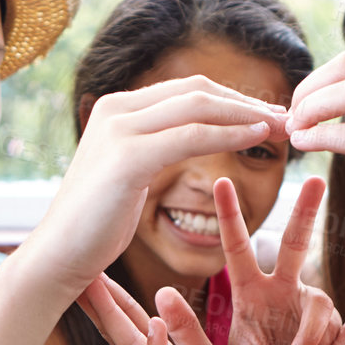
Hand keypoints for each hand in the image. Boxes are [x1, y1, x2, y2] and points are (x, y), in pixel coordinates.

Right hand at [24, 76, 287, 290]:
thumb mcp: (127, 173)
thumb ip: (152, 147)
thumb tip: (190, 137)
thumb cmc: (97, 224)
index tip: (267, 114)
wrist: (58, 255)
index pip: (187, 90)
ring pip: (199, 106)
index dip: (232, 99)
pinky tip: (257, 139)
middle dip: (246, 102)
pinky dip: (230, 134)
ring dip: (247, 114)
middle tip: (286, 117)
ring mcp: (120, 129)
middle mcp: (115, 109)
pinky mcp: (128, 157)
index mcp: (115, 108)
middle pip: (197, 90)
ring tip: (281, 127)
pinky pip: (193, 136)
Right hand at [77, 273, 256, 344]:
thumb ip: (185, 327)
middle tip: (70, 268)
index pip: (128, 319)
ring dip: (114, 317)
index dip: (108, 293)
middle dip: (97, 300)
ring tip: (94, 287)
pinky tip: (151, 326)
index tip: (88, 263)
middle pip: (120, 329)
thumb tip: (161, 290)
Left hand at [214, 176, 340, 344]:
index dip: (229, 217)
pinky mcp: (333, 321)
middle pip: (294, 243)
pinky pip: (338, 331)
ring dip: (310, 337)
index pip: (237, 249)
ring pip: (321, 307)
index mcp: (249, 292)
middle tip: (316, 180)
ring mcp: (309, 302)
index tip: (221, 181)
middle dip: (304, 211)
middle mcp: (282, 288)